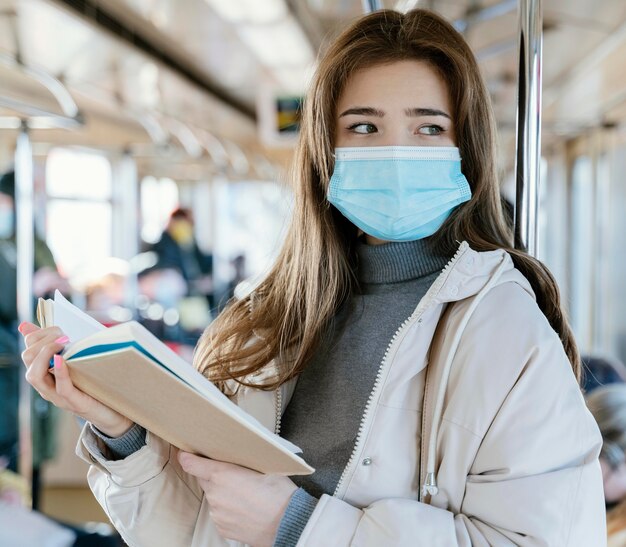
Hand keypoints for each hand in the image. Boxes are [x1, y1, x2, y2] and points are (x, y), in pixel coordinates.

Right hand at [19, 322, 133, 436]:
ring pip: (35, 375)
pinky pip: (61, 388)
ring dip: (46, 353)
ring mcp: (58, 396)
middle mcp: (47, 385)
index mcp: (47, 374)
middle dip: (42, 340)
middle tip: (63, 335)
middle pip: (28, 359)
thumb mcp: (80, 363)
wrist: (116, 413)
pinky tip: (61, 358)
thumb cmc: (96, 384)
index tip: (57, 329)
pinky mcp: (75, 403)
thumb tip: (49, 326)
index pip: (28, 350)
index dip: (37, 334)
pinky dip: (59, 371)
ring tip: (62, 343)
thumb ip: (67, 347)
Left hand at [178, 452, 297, 545]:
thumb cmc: (279, 492)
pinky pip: (220, 513)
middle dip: (215, 475)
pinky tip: (245, 508)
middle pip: (205, 479)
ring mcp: (217, 513)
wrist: (287, 523)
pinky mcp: (222, 527)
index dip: (186, 456)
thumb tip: (235, 452)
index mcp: (222, 474)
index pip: (192, 463)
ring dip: (223, 493)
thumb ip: (241, 460)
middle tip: (235, 475)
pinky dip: (228, 509)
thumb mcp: (263, 465)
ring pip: (214, 497)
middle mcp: (215, 494)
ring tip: (246, 495)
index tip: (184, 453)